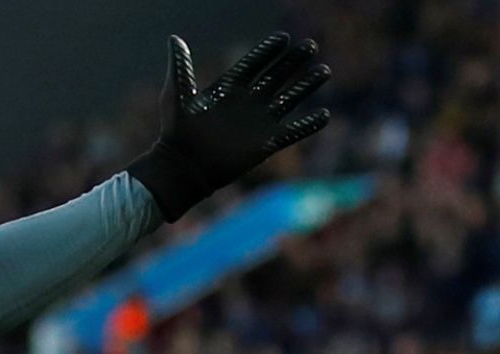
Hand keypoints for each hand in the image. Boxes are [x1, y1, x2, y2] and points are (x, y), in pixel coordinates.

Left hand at [125, 32, 332, 221]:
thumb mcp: (177, 95)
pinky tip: (325, 115)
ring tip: (324, 71)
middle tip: (311, 46)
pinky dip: (308, 125)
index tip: (283, 37)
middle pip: (276, 77)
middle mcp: (247, 102)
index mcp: (228, 88)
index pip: (253, 64)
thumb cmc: (176, 133)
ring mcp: (258, 122)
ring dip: (306, 86)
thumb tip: (174, 38)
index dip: (267, 51)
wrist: (183, 169)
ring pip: (288, 99)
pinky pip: (292, 132)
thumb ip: (181, 67)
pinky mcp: (265, 144)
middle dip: (293, 62)